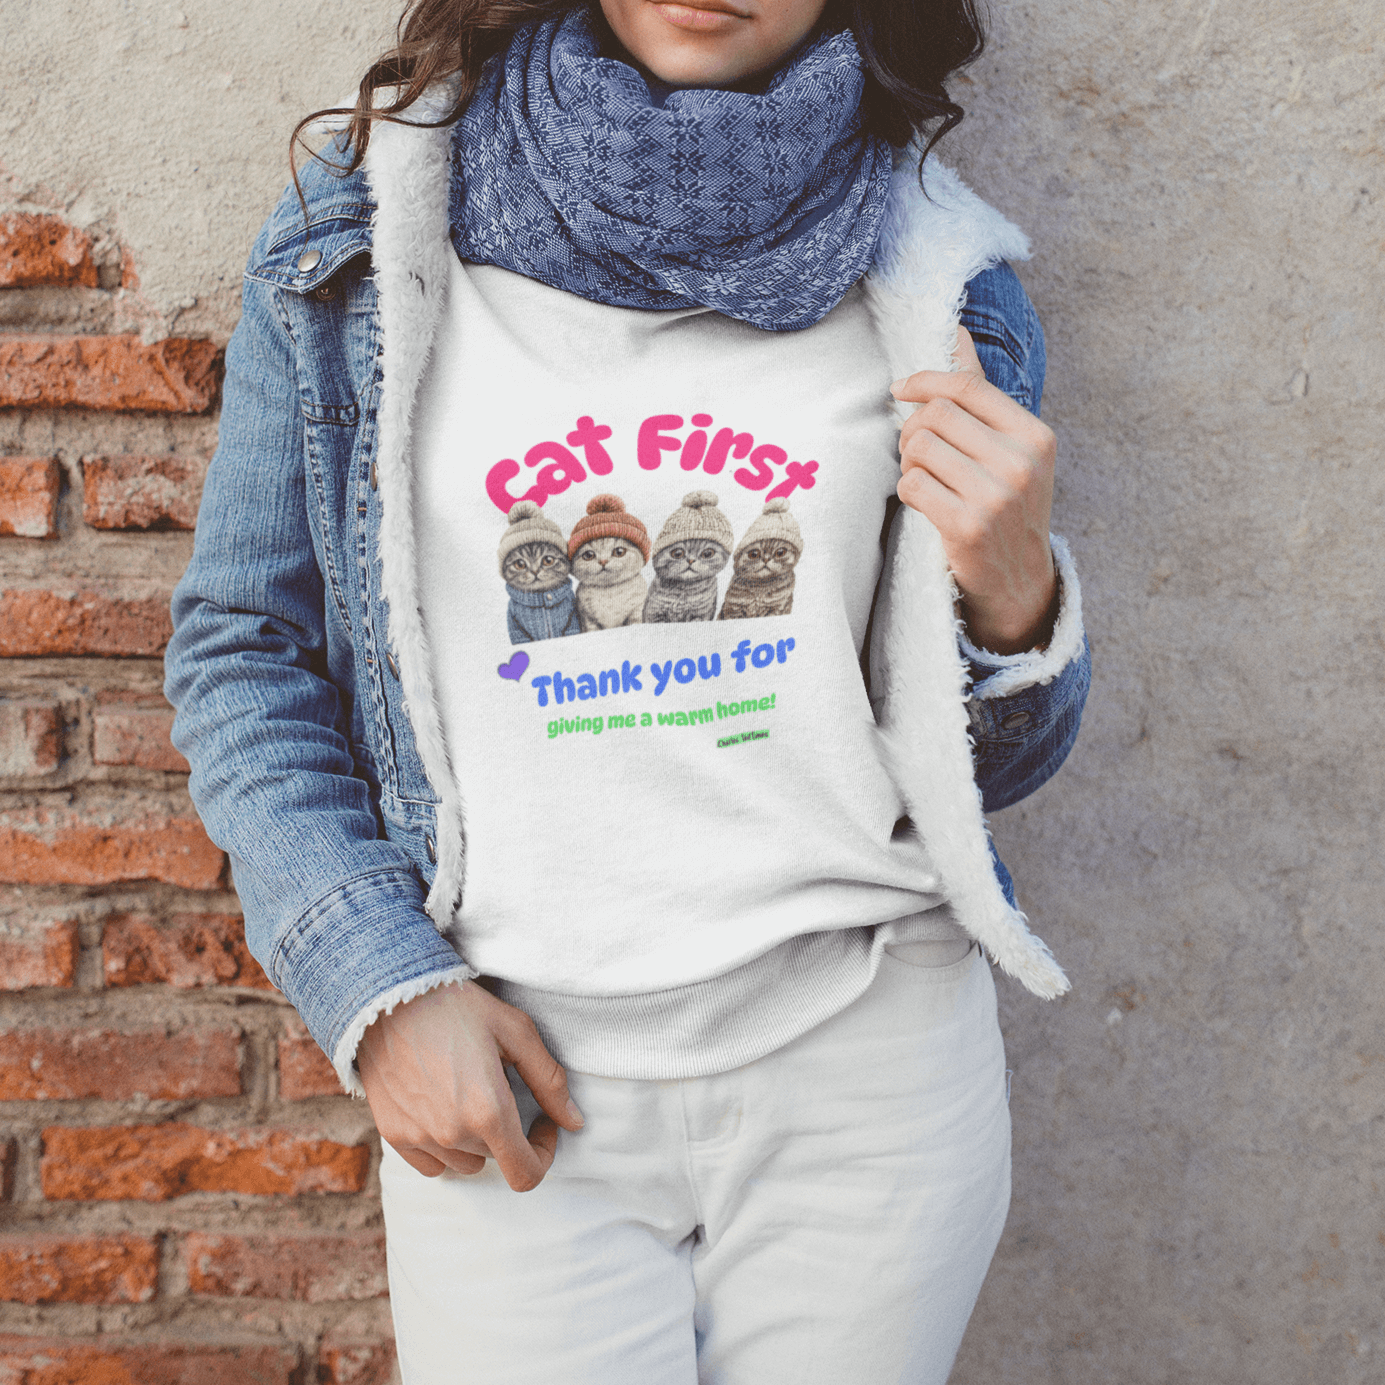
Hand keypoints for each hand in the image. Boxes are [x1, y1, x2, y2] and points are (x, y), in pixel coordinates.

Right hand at [357, 979, 583, 1190]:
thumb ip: (550, 1081)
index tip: (542, 1122)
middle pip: (497, 1158)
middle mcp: (452, 1134)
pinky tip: (443, 1107)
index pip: (526, 1173)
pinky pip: (431, 1164)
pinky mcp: (393, 1134)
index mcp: (488, 1111)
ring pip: (464, 1163)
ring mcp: (419, 1138)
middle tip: (503, 1089)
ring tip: (469, 1094)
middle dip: (509, 1132)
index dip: (544, 1153)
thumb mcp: (516, 1032)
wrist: (389, 996)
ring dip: (476, 1141)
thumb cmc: (456, 1007)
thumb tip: (574, 1121)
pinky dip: (443, 1147)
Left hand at [891, 326, 1058, 654]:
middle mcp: (1020, 463)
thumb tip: (955, 331)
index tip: (901, 390)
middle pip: (935, 415)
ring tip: (923, 477)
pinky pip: (911, 486)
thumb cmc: (1007, 506)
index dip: (924, 381)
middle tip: (916, 451)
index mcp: (1035, 436)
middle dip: (912, 429)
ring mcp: (995, 496)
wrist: (1018, 580)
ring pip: (919, 449)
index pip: (967, 387)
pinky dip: (908, 492)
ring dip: (908, 462)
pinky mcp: (965, 526)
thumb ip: (981, 393)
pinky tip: (924, 503)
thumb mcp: (1010, 449)